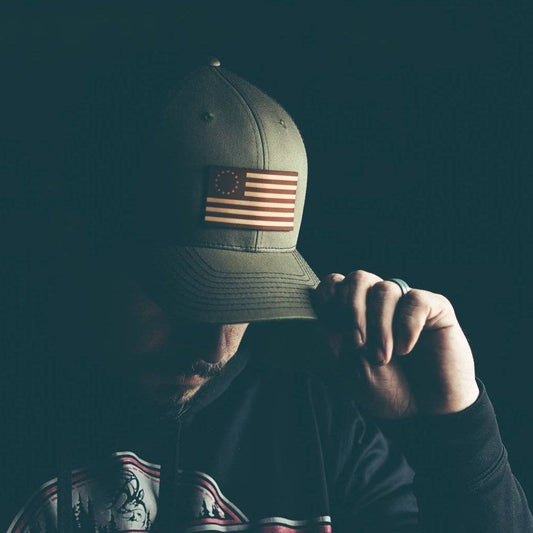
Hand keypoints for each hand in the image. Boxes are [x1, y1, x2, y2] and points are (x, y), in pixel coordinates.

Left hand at [313, 270, 479, 417]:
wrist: (425, 415)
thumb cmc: (387, 390)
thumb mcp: (350, 367)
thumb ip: (334, 337)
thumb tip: (320, 311)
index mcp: (354, 313)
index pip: (335, 283)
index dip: (328, 294)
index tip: (330, 319)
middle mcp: (379, 304)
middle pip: (358, 278)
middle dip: (352, 309)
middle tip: (357, 344)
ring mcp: (406, 304)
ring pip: (385, 289)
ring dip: (379, 326)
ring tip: (383, 357)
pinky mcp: (436, 310)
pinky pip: (416, 300)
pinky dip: (406, 325)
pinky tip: (407, 348)